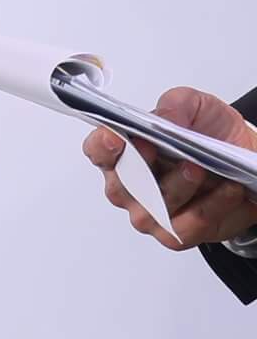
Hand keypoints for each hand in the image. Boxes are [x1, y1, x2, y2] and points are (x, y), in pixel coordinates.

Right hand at [81, 87, 256, 250]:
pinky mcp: (179, 234)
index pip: (97, 151)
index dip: (102, 146)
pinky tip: (227, 188)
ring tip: (201, 168)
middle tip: (158, 149)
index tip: (116, 137)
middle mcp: (131, 187)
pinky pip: (189, 224)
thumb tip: (163, 118)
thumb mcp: (197, 106)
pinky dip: (212, 204)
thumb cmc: (214, 135)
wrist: (250, 159)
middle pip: (120, 186)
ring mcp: (152, 214)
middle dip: (140, 168)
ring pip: (156, 206)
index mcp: (124, 153)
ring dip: (180, 185)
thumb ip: (176, 104)